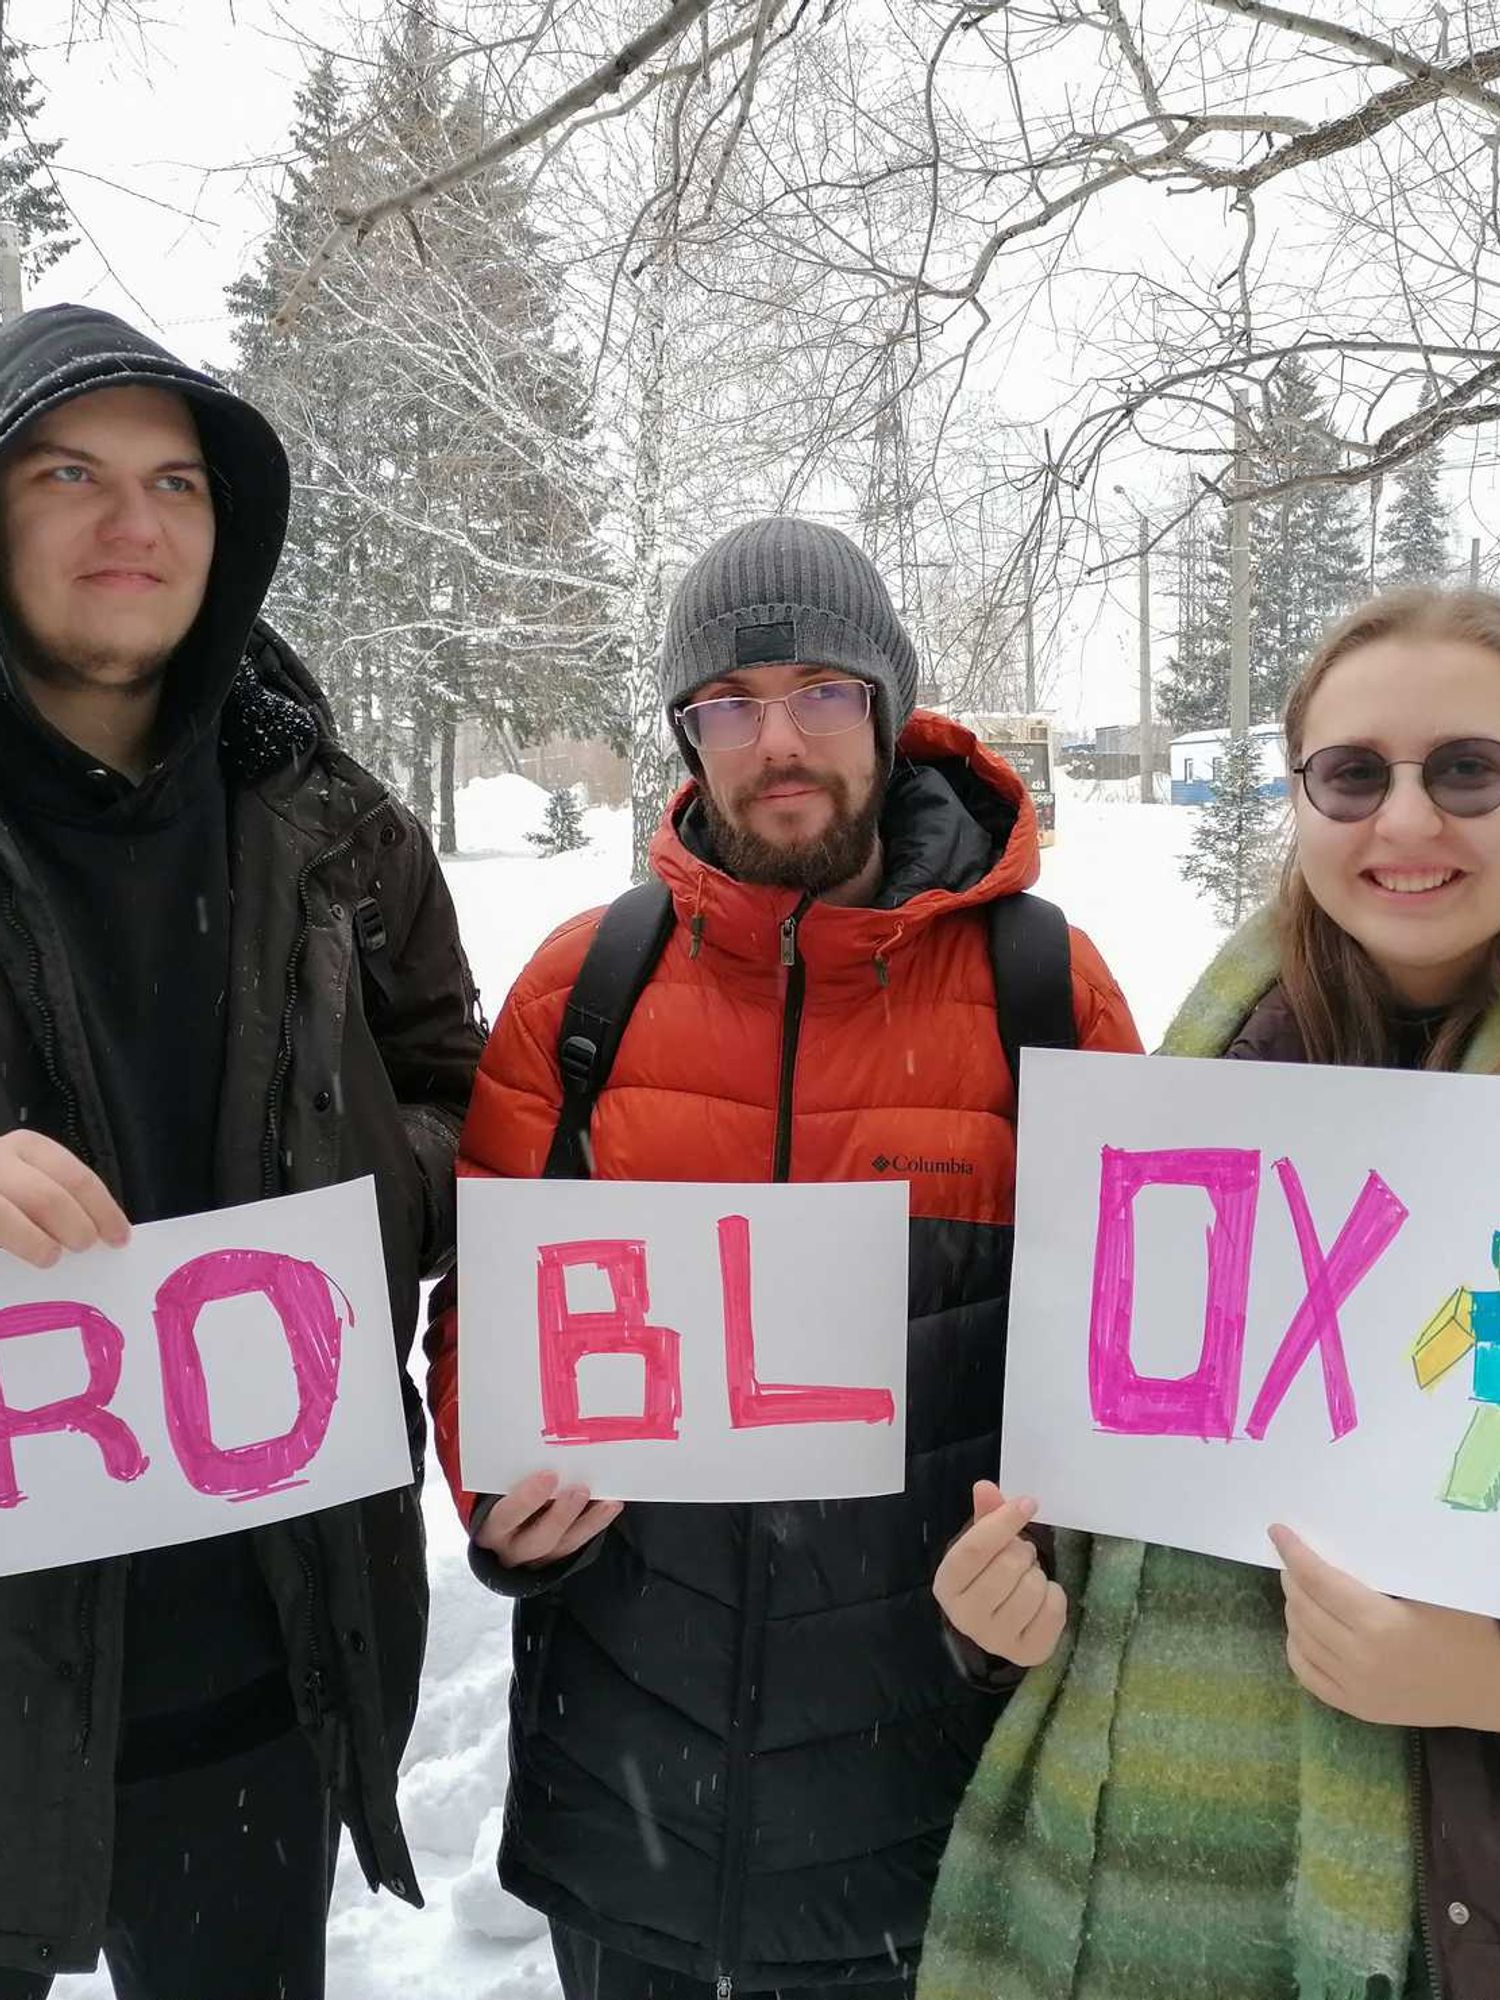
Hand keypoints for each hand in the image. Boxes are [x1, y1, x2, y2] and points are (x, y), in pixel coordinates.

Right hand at [0, 1131, 129, 1267]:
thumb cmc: (6, 1187)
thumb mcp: (30, 1178)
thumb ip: (57, 1196)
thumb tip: (101, 1232)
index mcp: (28, 1147)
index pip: (77, 1178)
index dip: (104, 1211)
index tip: (120, 1238)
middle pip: (48, 1198)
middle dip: (75, 1228)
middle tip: (83, 1247)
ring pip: (8, 1219)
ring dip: (37, 1244)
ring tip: (50, 1257)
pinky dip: (15, 1244)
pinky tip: (18, 1261)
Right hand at [474, 1470, 621, 1568]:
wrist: (501, 1525)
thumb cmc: (498, 1492)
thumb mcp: (497, 1485)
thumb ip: (511, 1473)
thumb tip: (534, 1439)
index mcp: (489, 1528)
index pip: (505, 1517)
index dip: (526, 1500)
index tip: (549, 1476)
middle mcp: (510, 1548)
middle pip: (537, 1540)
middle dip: (562, 1516)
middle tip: (581, 1489)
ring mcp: (534, 1559)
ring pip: (563, 1547)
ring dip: (588, 1522)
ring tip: (608, 1501)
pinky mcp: (555, 1560)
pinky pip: (577, 1545)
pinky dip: (595, 1525)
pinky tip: (611, 1506)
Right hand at [933, 1480, 1066, 1666]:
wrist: (998, 1625)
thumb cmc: (988, 1577)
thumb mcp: (982, 1546)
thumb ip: (985, 1515)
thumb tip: (985, 1486)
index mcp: (947, 1585)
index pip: (974, 1549)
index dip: (1003, 1522)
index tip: (1028, 1503)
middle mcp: (965, 1617)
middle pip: (1007, 1567)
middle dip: (1022, 1551)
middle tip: (1020, 1555)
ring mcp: (996, 1640)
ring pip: (1033, 1587)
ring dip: (1037, 1573)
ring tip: (1027, 1577)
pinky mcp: (1027, 1653)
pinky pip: (1054, 1609)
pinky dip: (1055, 1595)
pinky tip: (1041, 1599)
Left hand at [1271, 1524, 1499, 1730]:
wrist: (1489, 1687)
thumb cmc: (1464, 1630)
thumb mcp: (1424, 1594)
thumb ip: (1375, 1578)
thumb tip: (1330, 1552)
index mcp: (1378, 1624)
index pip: (1318, 1581)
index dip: (1294, 1553)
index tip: (1278, 1533)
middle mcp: (1359, 1658)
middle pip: (1304, 1609)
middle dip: (1292, 1579)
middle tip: (1292, 1562)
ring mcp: (1355, 1688)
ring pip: (1300, 1640)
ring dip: (1293, 1610)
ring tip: (1298, 1591)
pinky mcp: (1357, 1708)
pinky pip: (1309, 1676)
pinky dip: (1296, 1649)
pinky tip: (1300, 1631)